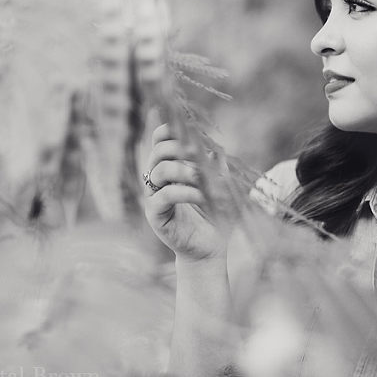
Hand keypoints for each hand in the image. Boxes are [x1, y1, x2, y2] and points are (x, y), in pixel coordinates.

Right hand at [144, 124, 228, 262]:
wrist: (212, 248)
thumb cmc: (216, 216)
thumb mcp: (222, 186)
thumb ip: (218, 167)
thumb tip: (216, 149)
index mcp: (172, 167)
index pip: (160, 141)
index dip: (168, 130)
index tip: (187, 128)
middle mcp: (159, 179)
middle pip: (158, 151)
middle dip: (178, 147)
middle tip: (197, 153)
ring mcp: (154, 196)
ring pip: (159, 171)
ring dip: (184, 170)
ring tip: (203, 177)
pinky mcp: (155, 215)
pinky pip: (164, 196)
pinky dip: (184, 192)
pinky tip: (201, 195)